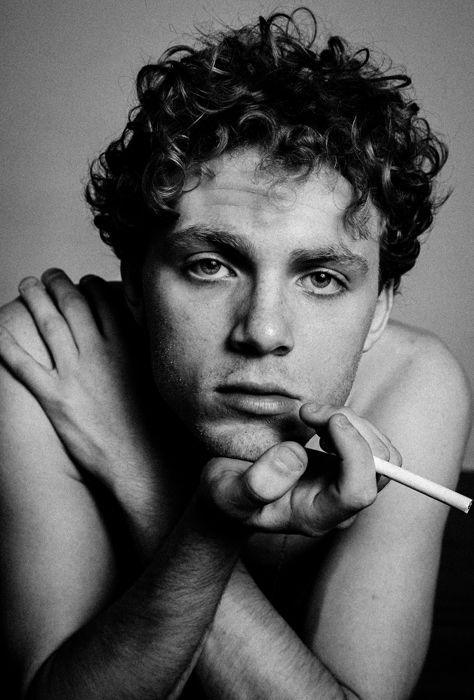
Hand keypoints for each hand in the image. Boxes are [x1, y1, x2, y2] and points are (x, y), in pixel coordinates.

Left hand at [0, 269, 165, 496]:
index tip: (84, 280)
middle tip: (50, 275)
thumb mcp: (157, 379)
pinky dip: (7, 345)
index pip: (103, 303)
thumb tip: (139, 332)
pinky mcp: (55, 399)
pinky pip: (24, 366)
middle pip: (72, 306)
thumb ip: (144, 352)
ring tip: (27, 284)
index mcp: (126, 348)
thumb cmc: (152, 426)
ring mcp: (74, 376)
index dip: (89, 285)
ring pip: (48, 325)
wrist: (139, 461)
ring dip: (34, 300)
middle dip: (58, 284)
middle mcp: (98, 355)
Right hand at [200, 404, 400, 535]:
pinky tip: (320, 422)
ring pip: (382, 452)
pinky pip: (370, 441)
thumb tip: (296, 456)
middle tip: (310, 411)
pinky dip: (350, 421)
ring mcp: (346, 485)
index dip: (353, 452)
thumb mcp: (225, 491)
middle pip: (381, 467)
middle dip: (353, 428)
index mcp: (315, 517)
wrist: (231, 489)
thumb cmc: (228, 493)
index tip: (326, 420)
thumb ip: (256, 483)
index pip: (358, 491)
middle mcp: (339, 505)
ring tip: (312, 414)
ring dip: (352, 421)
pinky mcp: (347, 466)